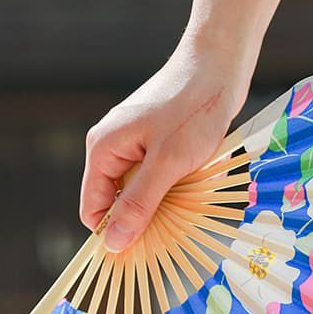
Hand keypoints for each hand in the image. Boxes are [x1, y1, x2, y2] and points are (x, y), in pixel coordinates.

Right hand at [80, 0, 312, 252]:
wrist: (219, 64)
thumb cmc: (194, 111)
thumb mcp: (167, 164)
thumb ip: (139, 204)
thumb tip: (112, 243)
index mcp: (103, 150)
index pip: (93, 209)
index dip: (115, 233)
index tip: (146, 249)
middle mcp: (111, 146)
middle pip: (116, 201)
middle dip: (142, 217)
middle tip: (176, 222)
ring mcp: (132, 142)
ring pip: (138, 190)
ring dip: (161, 201)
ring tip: (189, 194)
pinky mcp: (153, 139)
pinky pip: (154, 175)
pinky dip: (172, 184)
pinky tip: (194, 179)